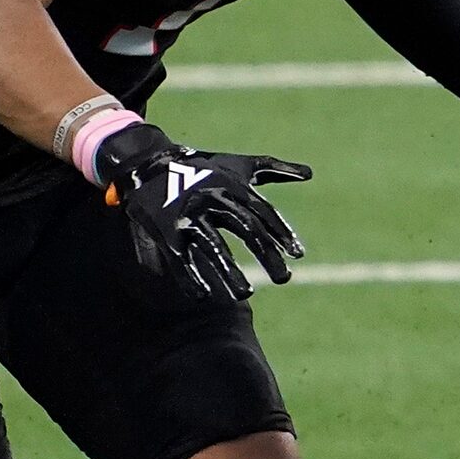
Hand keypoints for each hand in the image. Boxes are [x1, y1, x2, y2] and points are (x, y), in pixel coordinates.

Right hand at [93, 122, 310, 302]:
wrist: (151, 161)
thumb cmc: (205, 167)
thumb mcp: (240, 165)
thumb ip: (275, 170)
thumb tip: (309, 173)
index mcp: (234, 186)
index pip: (264, 212)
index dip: (282, 233)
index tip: (298, 254)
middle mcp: (214, 199)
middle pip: (246, 229)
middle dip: (266, 254)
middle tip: (285, 279)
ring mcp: (188, 215)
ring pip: (213, 246)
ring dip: (229, 272)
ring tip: (246, 294)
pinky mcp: (166, 229)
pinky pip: (180, 257)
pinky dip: (190, 276)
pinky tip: (203, 296)